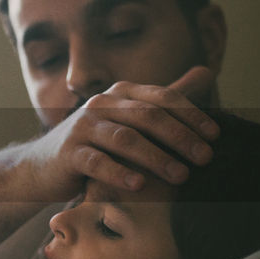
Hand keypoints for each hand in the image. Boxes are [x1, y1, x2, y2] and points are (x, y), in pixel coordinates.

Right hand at [21, 67, 219, 198]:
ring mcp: (83, 128)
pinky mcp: (68, 153)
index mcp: (121, 93)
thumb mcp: (131, 119)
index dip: (192, 115)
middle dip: (180, 138)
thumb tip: (208, 72)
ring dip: (156, 158)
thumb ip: (167, 100)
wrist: (44, 167)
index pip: (163, 98)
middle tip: (205, 158)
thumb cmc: (97, 144)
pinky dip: (119, 173)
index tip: (216, 137)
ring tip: (181, 176)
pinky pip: (97, 162)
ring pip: (125, 139)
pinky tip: (139, 186)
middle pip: (147, 116)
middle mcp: (101, 104)